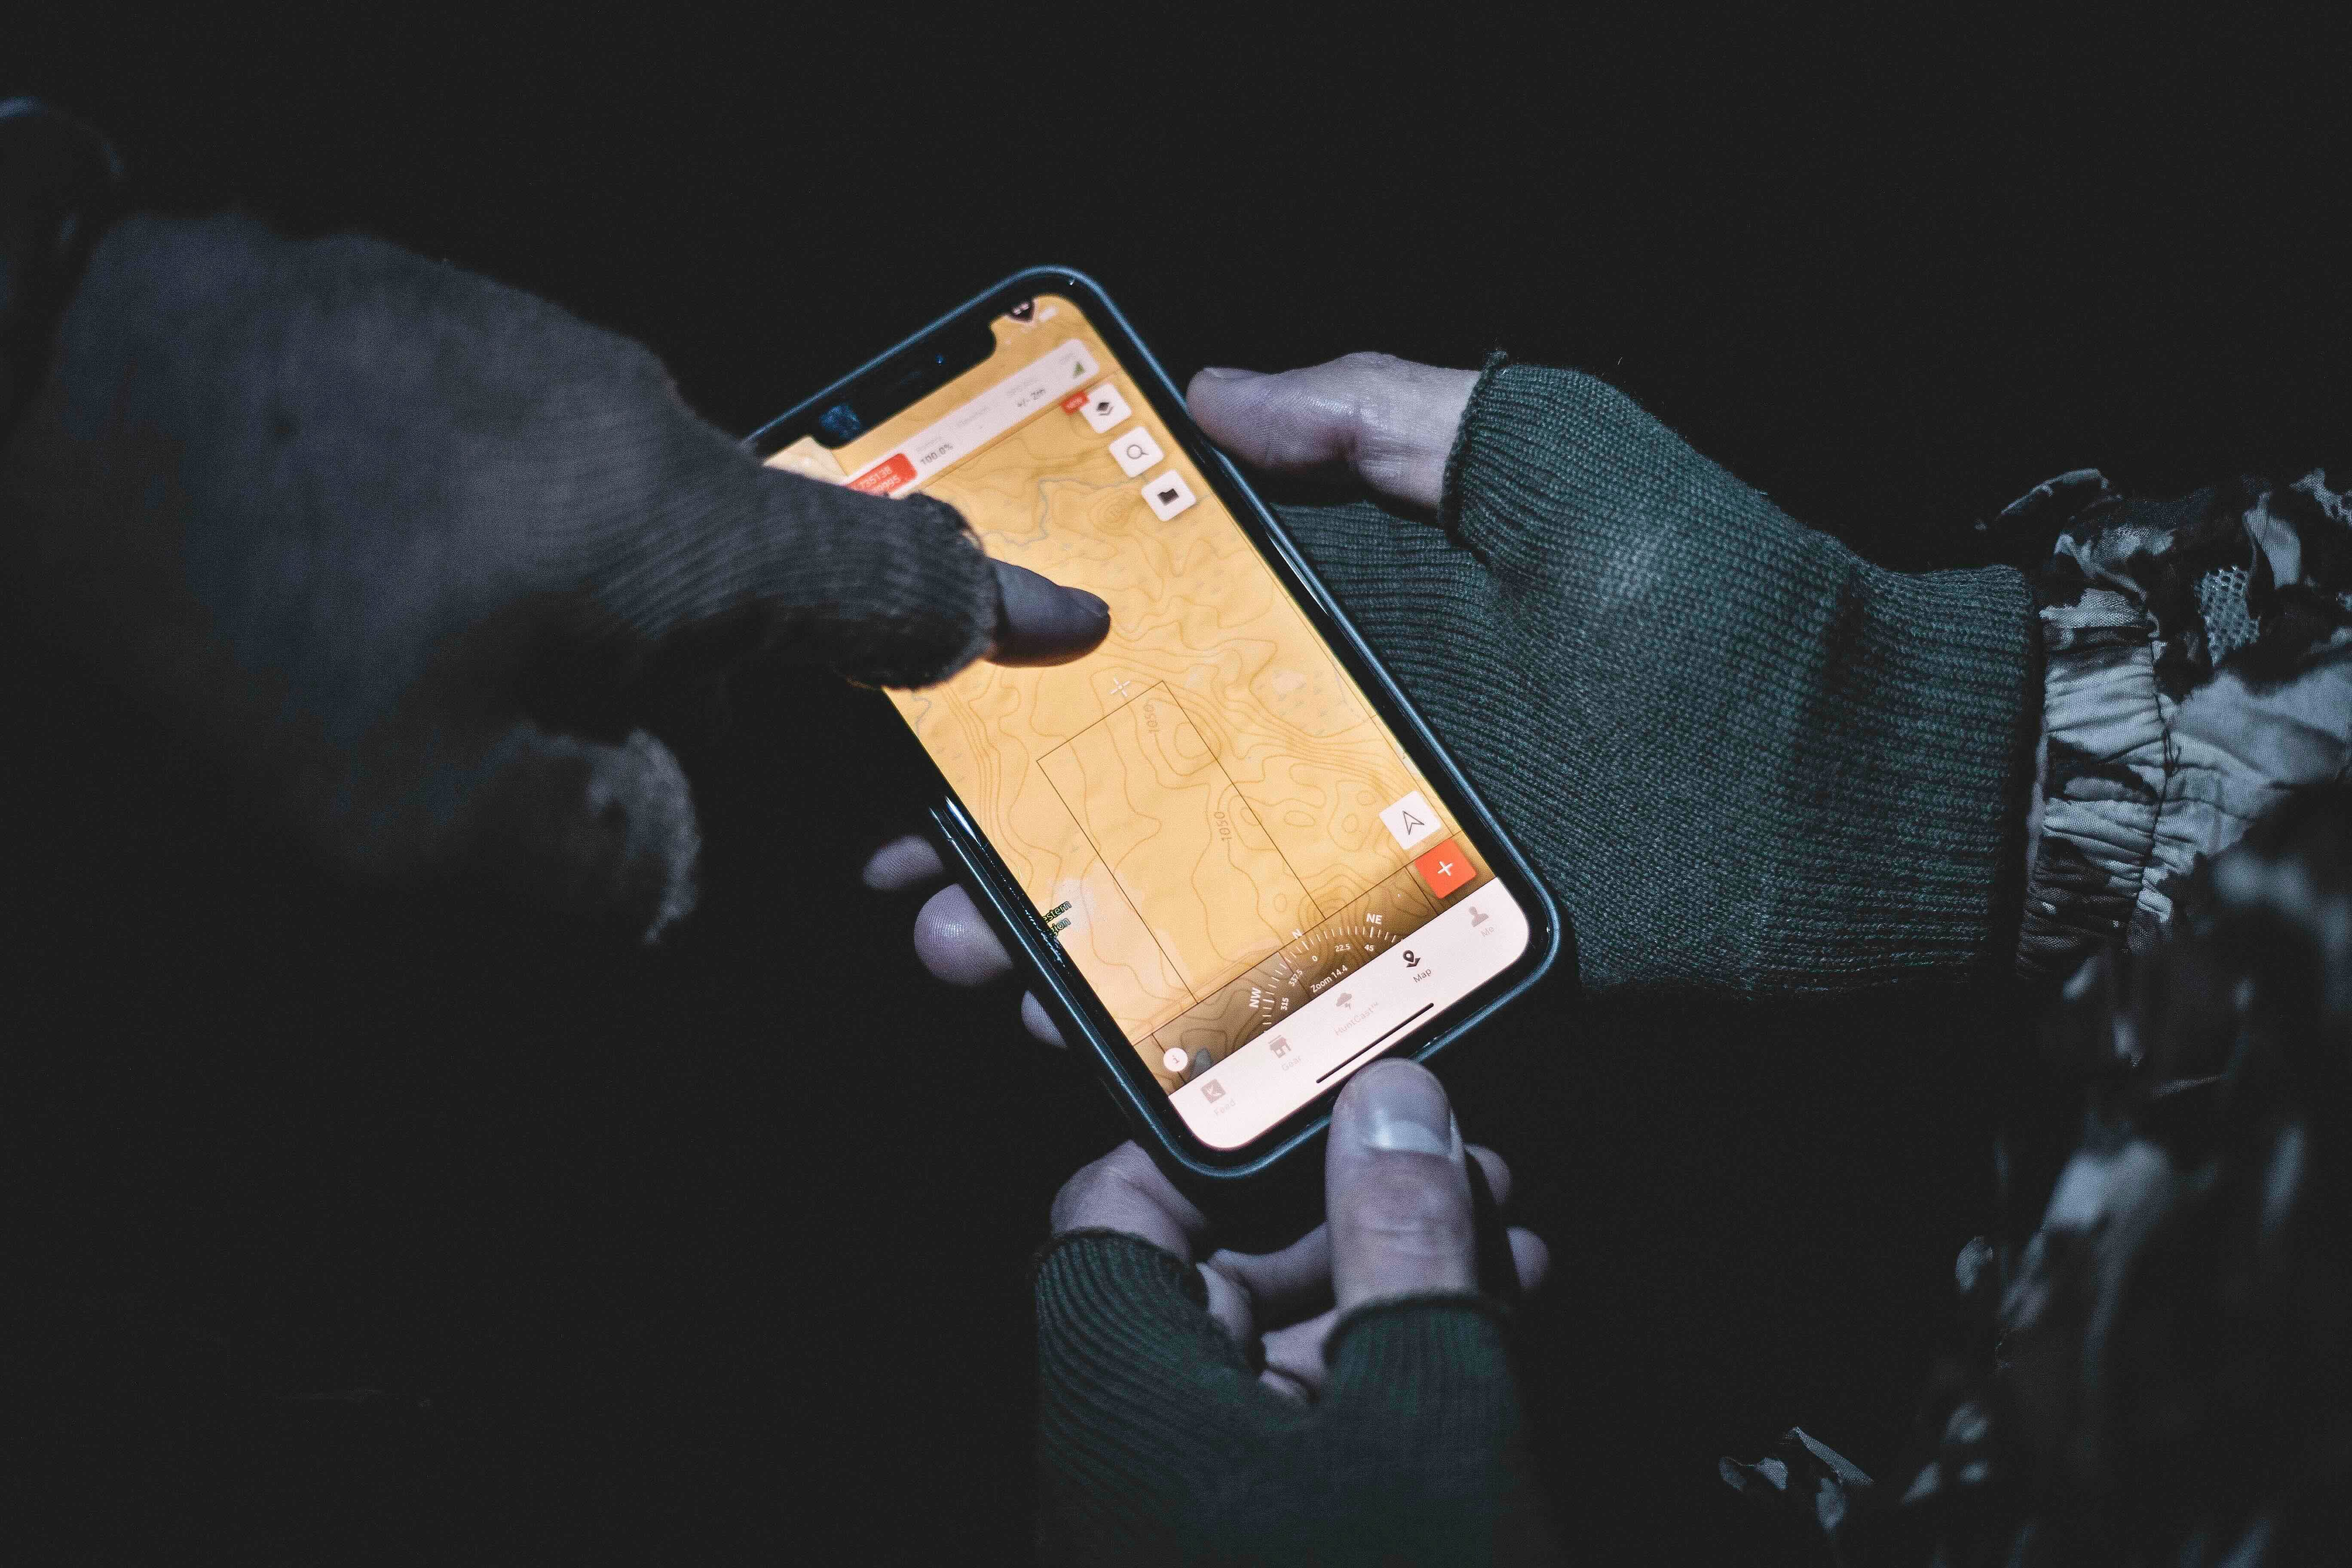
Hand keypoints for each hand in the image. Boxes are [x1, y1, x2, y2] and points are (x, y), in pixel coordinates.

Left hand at [0, 212, 1108, 941]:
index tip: (1072, 622)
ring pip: (606, 511)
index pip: (888, 579)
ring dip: (555, 603)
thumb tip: (668, 854)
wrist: (29, 368)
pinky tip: (361, 573)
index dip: (991, 617)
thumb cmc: (231, 597)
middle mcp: (629, 415)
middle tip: (579, 745)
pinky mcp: (426, 318)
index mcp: (673, 527)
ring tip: (410, 660)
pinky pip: (510, 448)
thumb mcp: (422, 812)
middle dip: (690, 668)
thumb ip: (606, 852)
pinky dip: (478, 530)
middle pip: (730, 563)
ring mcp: (524, 347)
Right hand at [883, 342, 2039, 1001]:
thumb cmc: (1713, 589)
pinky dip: (1199, 1028)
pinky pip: (1294, 1005)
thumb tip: (1218, 389)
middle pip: (1150, 801)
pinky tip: (1097, 1037)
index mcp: (1356, 637)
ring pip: (1195, 914)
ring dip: (1071, 941)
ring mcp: (1386, 874)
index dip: (1046, 686)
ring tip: (969, 958)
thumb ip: (1380, 417)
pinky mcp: (1435, 968)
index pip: (1163, 661)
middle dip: (1023, 835)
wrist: (1863, 779)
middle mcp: (1350, 759)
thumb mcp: (1544, 446)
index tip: (936, 708)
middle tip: (910, 871)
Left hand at [1035, 1059, 1555, 1559]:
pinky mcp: (1258, 1536)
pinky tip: (1487, 1326)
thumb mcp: (1430, 1412)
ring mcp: (1191, 1498)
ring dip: (1387, 1279)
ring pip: (1276, 1349)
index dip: (1214, 1135)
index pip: (1117, 1211)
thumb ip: (1404, 1246)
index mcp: (1123, 1401)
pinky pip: (1307, 1427)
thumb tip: (1391, 1103)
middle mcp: (1128, 1447)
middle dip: (1345, 1202)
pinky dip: (1387, 1367)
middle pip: (1211, 1274)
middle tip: (1452, 1153)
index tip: (1320, 1090)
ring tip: (1497, 1232)